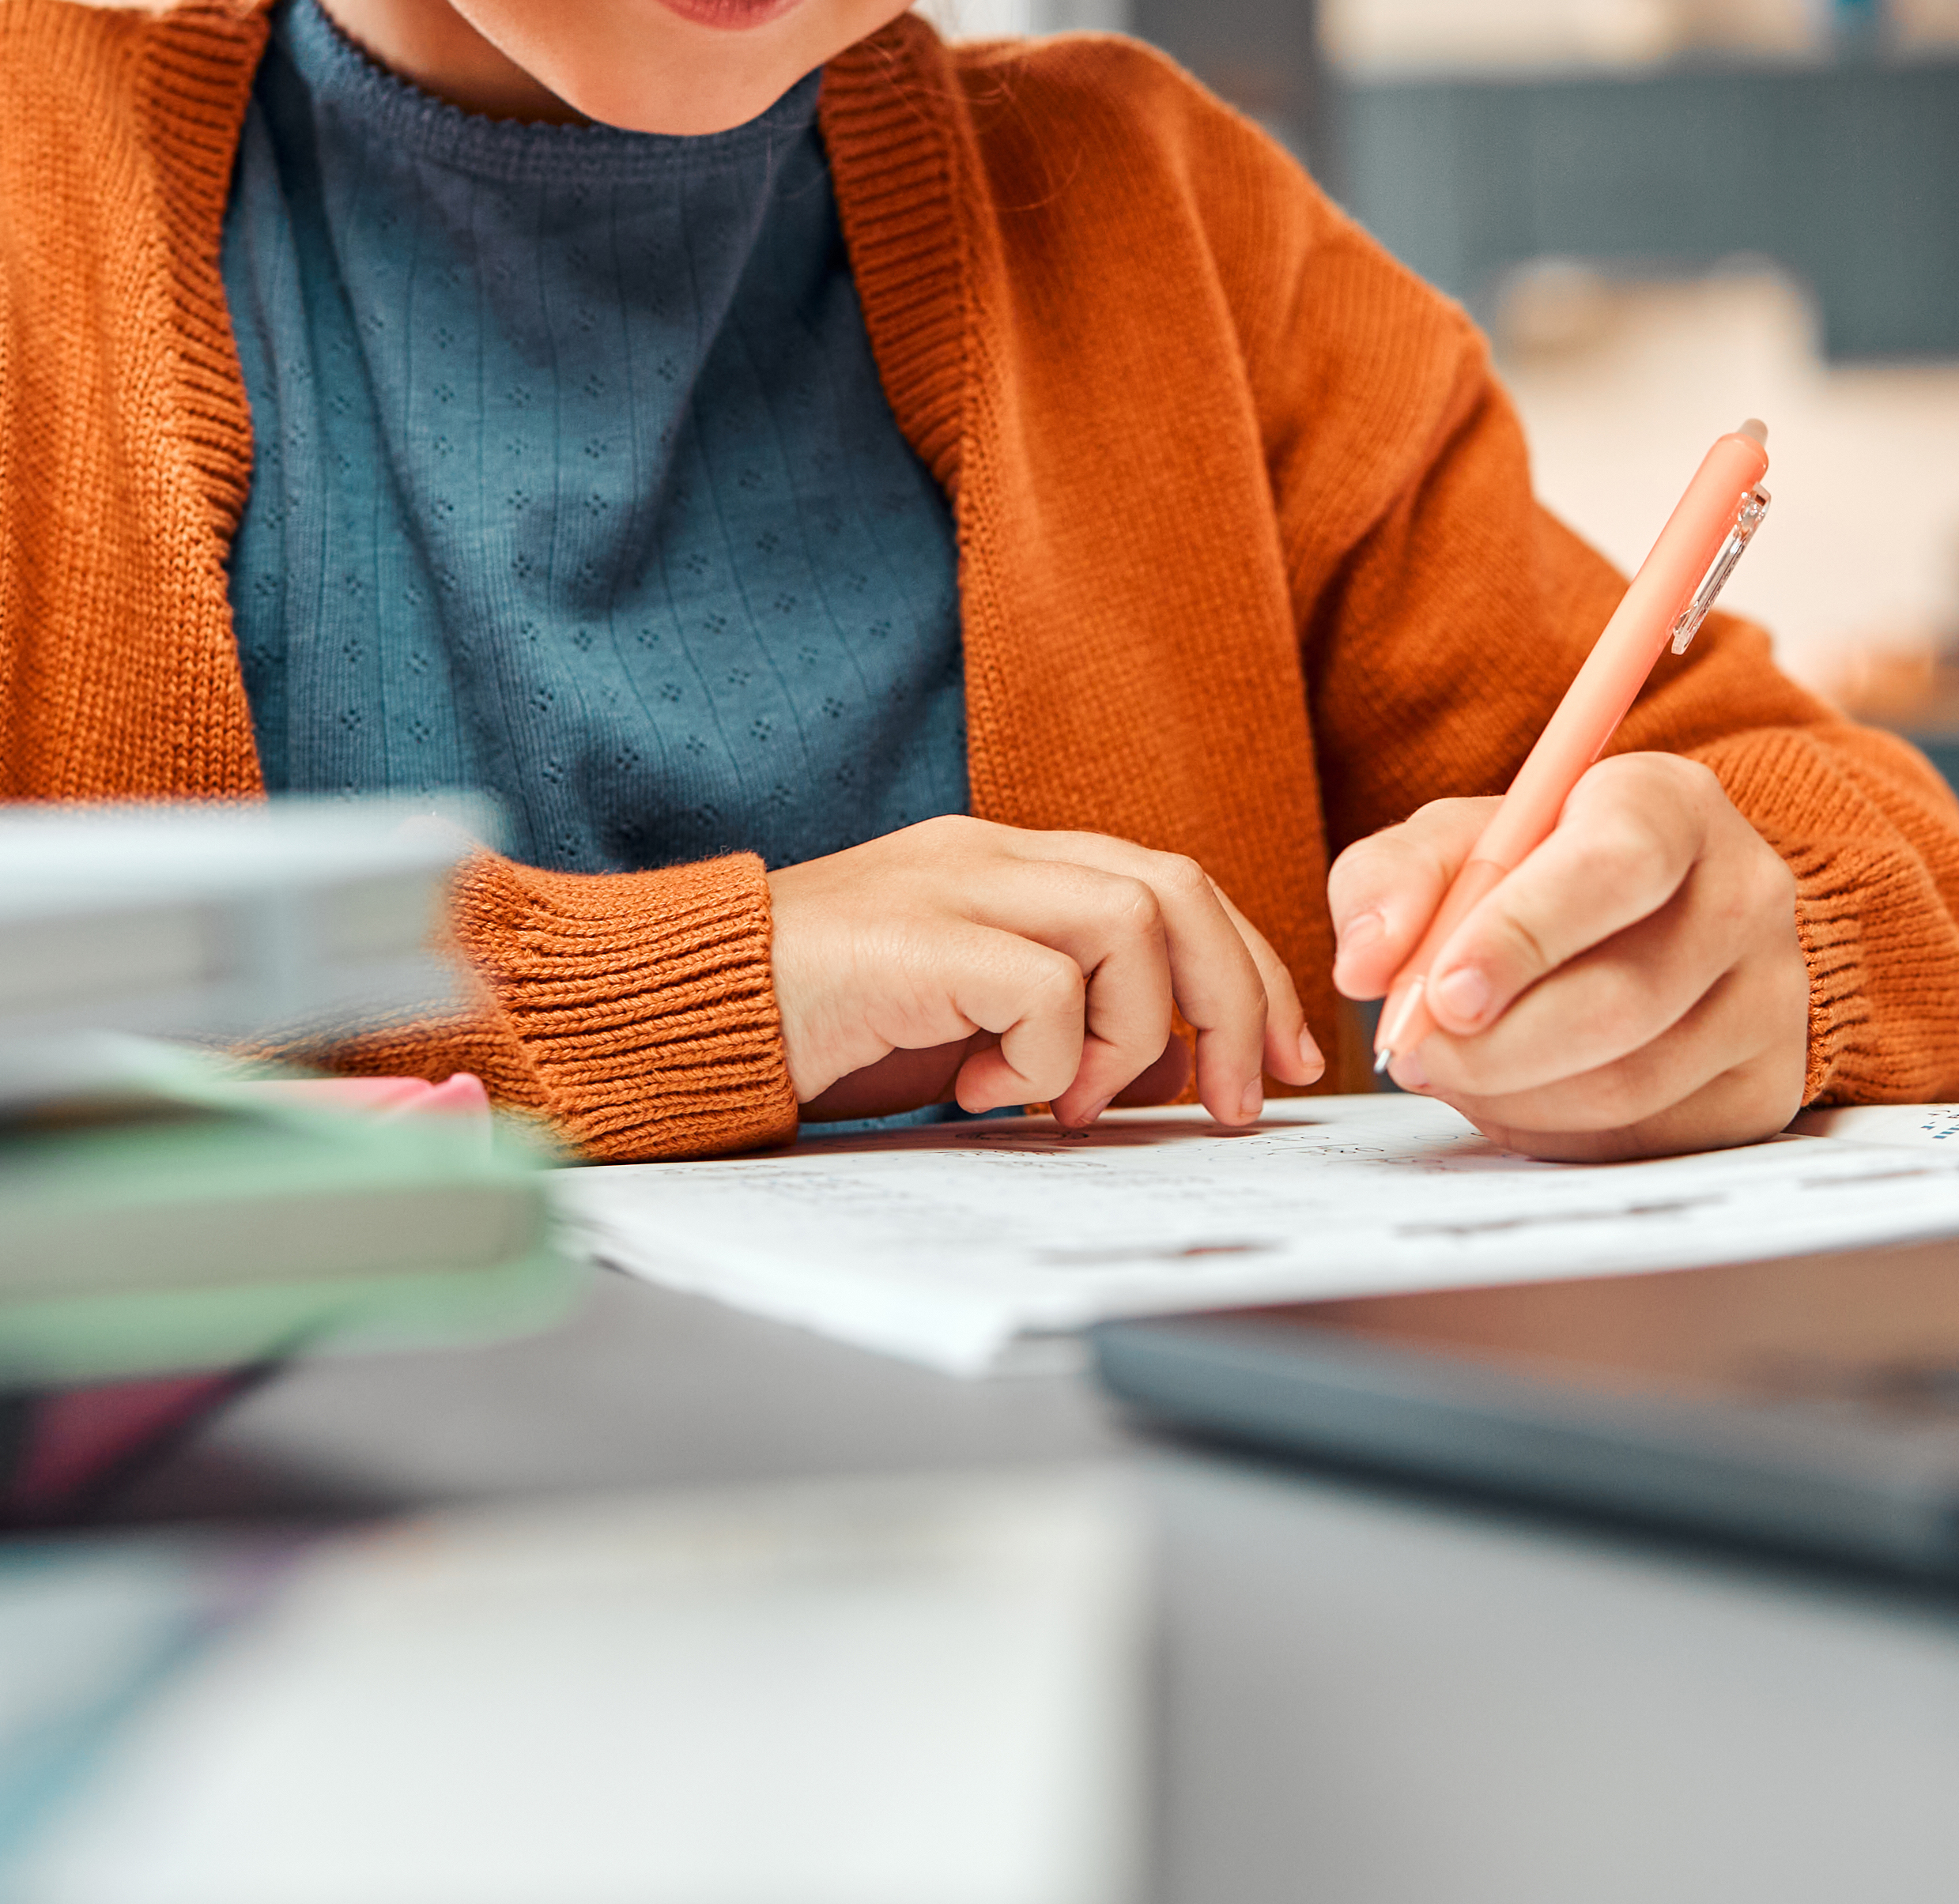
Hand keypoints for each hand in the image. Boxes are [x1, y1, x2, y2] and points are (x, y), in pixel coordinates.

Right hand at [770, 816, 1325, 1128]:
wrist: (677, 1015)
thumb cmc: (817, 1028)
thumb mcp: (970, 1031)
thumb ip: (1069, 1030)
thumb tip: (1176, 1068)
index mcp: (1007, 866)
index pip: (1171, 886)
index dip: (1246, 971)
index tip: (1282, 1060)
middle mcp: (990, 855)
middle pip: (1176, 888)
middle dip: (1236, 1000)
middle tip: (1234, 1101)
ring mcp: (953, 884)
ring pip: (1133, 918)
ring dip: (1134, 1032)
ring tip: (1068, 1103)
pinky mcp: (918, 938)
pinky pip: (1046, 986)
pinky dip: (1047, 1060)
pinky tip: (983, 1093)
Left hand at [1327, 753, 1810, 1159]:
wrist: (1668, 922)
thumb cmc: (1549, 874)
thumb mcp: (1464, 842)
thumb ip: (1394, 879)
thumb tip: (1363, 965)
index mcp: (1673, 805)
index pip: (1615, 865)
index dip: (1523, 935)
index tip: (1443, 991)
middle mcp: (1745, 894)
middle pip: (1622, 1000)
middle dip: (1496, 1048)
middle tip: (1417, 1055)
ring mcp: (1769, 998)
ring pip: (1628, 1085)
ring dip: (1514, 1097)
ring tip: (1457, 1072)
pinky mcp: (1767, 1087)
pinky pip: (1645, 1139)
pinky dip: (1557, 1132)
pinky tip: (1522, 1095)